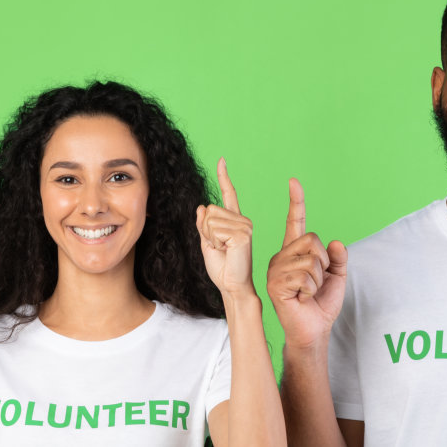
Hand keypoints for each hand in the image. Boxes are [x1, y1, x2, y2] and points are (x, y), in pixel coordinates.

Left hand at [197, 158, 255, 295]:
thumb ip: (204, 225)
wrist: (231, 285)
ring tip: (223, 250)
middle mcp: (243, 220)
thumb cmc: (222, 268)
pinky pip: (215, 230)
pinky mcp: (243, 235)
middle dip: (205, 230)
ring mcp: (245, 226)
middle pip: (210, 210)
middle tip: (218, 247)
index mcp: (235, 220)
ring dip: (210, 238)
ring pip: (210, 220)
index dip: (224, 177)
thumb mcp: (207, 243)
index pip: (229, 194)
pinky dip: (214, 243)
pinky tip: (226, 251)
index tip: (221, 161)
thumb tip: (201, 206)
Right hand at [265, 178, 348, 350]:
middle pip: (312, 240)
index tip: (294, 182)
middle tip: (315, 283)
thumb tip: (335, 243)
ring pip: (311, 260)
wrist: (314, 330)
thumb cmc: (321, 305)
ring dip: (318, 280)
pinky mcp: (275, 284)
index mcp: (294, 252)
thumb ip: (338, 258)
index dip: (296, 202)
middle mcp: (281, 257)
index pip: (295, 222)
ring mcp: (276, 270)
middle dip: (324, 263)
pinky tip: (302, 299)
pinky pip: (305, 276)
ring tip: (308, 293)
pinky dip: (311, 289)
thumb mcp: (337, 277)